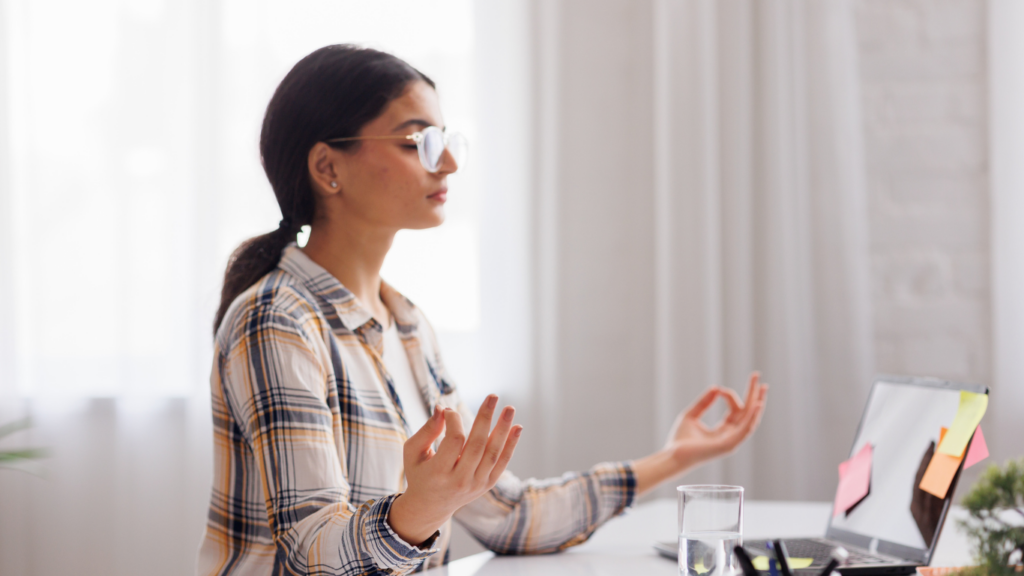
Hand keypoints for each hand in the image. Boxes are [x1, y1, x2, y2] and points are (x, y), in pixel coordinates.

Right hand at [387, 395, 522, 545]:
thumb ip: (427, 430)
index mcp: (439, 473)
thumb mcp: (413, 452)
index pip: (454, 440)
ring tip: (509, 408)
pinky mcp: (487, 485)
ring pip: (493, 454)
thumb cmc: (420, 472)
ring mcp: (476, 484)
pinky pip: (502, 463)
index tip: (449, 410)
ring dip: (503, 429)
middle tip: (493, 396)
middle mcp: (460, 481)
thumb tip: (442, 407)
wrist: (430, 506)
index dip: (454, 420)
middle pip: (477, 445)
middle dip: (485, 418)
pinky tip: (517, 427)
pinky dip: (511, 445)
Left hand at [632, 372, 767, 493]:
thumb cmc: (680, 439)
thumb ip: (704, 402)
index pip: (735, 409)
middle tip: (758, 376)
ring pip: (750, 420)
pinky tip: (757, 404)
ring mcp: (731, 441)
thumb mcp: (691, 415)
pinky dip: (752, 417)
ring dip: (758, 403)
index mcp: (723, 430)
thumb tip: (716, 387)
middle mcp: (730, 436)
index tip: (719, 389)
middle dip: (754, 395)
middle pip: (747, 413)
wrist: (672, 455)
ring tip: (763, 387)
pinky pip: (745, 429)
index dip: (729, 395)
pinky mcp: (728, 445)